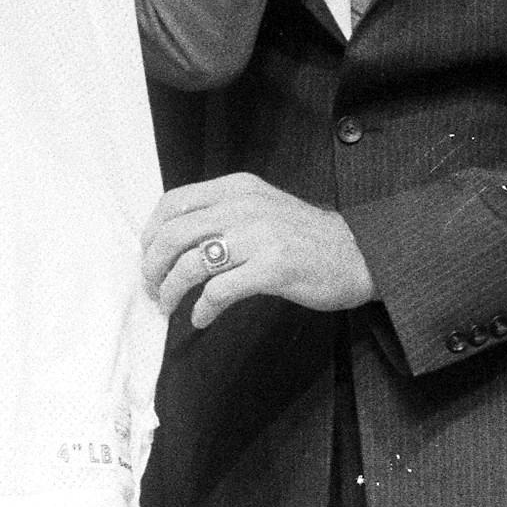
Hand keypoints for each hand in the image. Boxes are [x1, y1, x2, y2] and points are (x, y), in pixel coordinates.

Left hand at [141, 174, 373, 328]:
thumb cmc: (306, 237)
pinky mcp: (273, 267)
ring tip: (170, 307)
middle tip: (153, 289)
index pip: (174, 202)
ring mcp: (259, 236)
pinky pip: (219, 290)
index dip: (151, 232)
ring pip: (191, 263)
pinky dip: (202, 308)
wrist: (359, 253)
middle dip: (153, 267)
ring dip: (171, 291)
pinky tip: (201, 318)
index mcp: (237, 188)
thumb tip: (174, 238)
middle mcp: (244, 206)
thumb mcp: (262, 208)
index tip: (147, 257)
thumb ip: (223, 213)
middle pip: (174, 234)